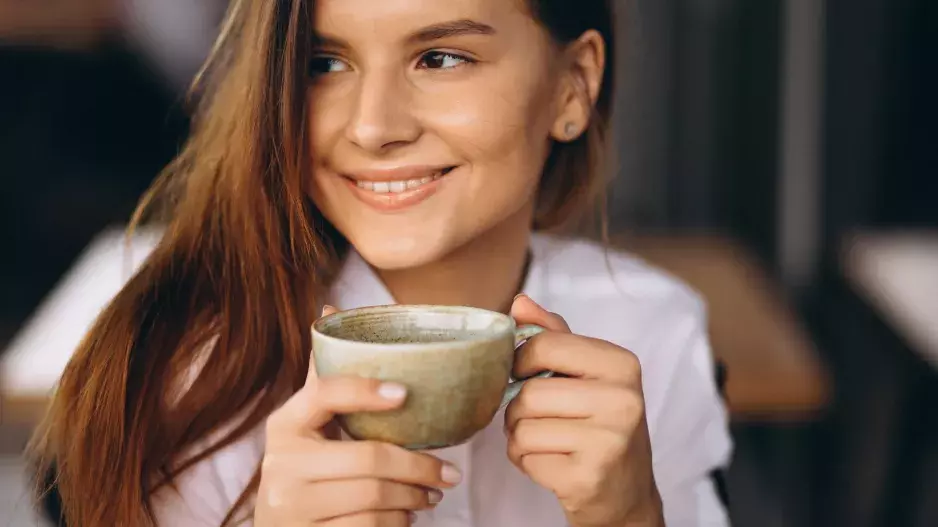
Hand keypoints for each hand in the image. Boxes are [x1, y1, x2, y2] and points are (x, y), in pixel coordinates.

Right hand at [255, 306, 462, 525]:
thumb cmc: (302, 471)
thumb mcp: (304, 426)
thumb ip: (322, 379)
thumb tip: (329, 308)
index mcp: (283, 425)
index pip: (326, 394)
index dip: (367, 390)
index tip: (407, 393)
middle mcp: (280, 465)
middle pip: (369, 458)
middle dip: (419, 466)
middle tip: (450, 472)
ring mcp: (291, 507)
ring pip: (375, 499)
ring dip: (414, 497)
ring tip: (432, 494)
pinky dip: (398, 524)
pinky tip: (407, 516)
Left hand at [505, 295, 663, 526]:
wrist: (626, 495)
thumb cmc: (599, 427)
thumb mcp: (586, 375)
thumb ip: (554, 336)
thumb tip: (519, 303)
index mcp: (622, 364)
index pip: (544, 345)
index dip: (520, 362)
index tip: (527, 375)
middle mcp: (623, 399)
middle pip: (528, 392)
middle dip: (519, 410)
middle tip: (541, 420)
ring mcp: (609, 440)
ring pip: (522, 427)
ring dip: (521, 438)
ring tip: (549, 443)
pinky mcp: (588, 476)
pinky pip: (526, 458)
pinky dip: (527, 463)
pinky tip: (554, 465)